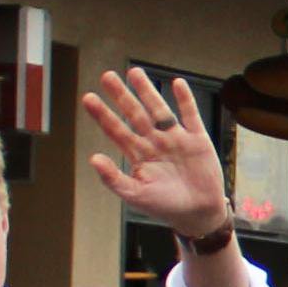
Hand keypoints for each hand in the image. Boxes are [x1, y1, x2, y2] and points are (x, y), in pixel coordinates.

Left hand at [82, 69, 229, 237]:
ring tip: (134, 72)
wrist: (199, 214)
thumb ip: (114, 178)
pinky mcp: (197, 139)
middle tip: (107, 77)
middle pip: (135, 114)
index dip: (103, 115)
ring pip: (159, 109)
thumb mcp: (136, 195)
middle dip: (121, 96)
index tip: (88, 98)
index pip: (116, 131)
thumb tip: (93, 158)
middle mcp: (154, 142)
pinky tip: (176, 83)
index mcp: (138, 155)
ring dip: (147, 91)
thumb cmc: (165, 207)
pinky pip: (190, 114)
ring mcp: (176, 139)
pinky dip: (185, 99)